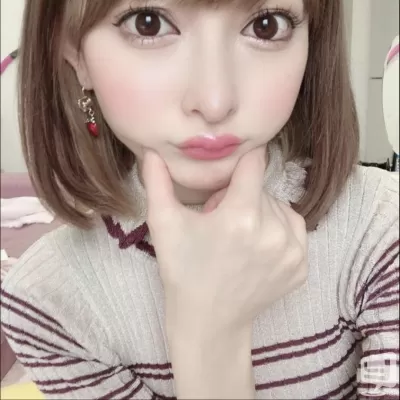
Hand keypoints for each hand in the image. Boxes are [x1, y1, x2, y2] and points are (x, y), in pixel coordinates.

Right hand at [142, 147, 307, 337]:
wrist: (208, 321)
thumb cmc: (183, 271)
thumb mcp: (164, 225)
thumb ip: (158, 183)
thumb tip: (152, 151)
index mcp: (241, 216)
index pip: (253, 164)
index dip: (239, 164)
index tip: (230, 172)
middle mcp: (274, 232)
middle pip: (261, 189)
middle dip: (241, 196)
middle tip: (220, 221)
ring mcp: (292, 252)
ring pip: (279, 208)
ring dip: (261, 213)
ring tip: (237, 236)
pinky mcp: (301, 268)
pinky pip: (294, 231)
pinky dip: (277, 232)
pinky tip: (256, 248)